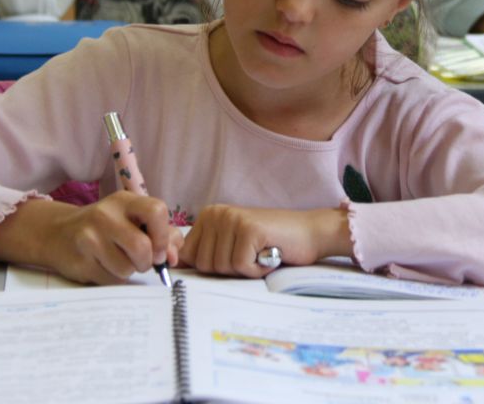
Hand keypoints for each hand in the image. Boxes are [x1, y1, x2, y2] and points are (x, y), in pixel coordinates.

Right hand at [37, 191, 182, 284]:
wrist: (59, 233)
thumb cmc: (107, 227)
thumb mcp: (133, 219)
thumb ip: (161, 234)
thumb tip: (173, 257)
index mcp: (124, 201)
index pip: (156, 211)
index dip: (164, 236)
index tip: (160, 250)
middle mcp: (105, 215)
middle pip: (142, 247)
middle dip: (147, 261)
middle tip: (142, 262)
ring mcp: (89, 238)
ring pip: (127, 269)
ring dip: (129, 271)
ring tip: (119, 261)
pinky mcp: (80, 261)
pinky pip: (110, 280)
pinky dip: (114, 279)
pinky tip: (104, 266)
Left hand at [180, 205, 349, 277]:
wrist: (309, 233)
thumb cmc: (272, 245)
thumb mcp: (232, 247)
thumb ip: (206, 253)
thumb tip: (174, 267)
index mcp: (208, 216)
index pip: (190, 257)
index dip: (213, 268)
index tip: (236, 258)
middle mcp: (216, 213)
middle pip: (204, 265)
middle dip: (229, 270)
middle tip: (251, 255)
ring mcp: (232, 218)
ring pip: (221, 267)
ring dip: (244, 270)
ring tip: (260, 253)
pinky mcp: (248, 228)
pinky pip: (240, 266)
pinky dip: (256, 270)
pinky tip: (269, 255)